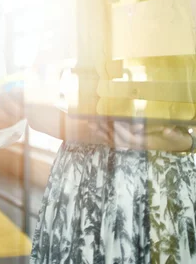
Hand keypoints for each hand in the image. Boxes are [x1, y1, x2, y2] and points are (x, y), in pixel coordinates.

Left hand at [77, 119, 192, 152]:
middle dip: (105, 131)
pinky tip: (97, 131)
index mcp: (145, 143)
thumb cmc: (176, 139)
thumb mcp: (176, 136)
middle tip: (93, 121)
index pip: (129, 138)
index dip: (120, 130)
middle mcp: (137, 146)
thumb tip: (166, 130)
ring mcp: (133, 146)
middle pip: (117, 139)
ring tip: (90, 124)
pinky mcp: (131, 144)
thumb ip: (171, 134)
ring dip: (101, 133)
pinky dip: (105, 137)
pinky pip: (116, 142)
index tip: (111, 121)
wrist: (177, 146)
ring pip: (114, 141)